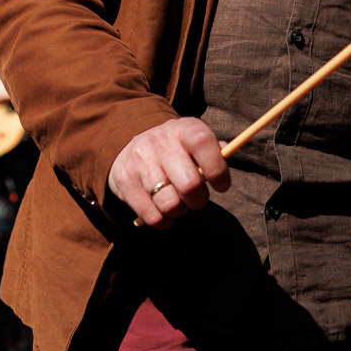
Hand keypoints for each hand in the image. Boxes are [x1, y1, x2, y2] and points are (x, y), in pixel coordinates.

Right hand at [107, 118, 229, 228]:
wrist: (133, 146)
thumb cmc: (176, 149)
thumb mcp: (194, 142)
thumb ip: (214, 152)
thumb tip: (225, 160)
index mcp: (184, 129)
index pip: (203, 144)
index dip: (218, 170)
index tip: (221, 186)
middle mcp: (160, 142)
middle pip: (189, 184)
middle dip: (199, 200)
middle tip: (197, 199)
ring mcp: (140, 161)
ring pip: (170, 204)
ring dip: (180, 211)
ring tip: (179, 203)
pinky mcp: (126, 182)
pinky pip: (152, 216)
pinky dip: (164, 221)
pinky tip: (164, 211)